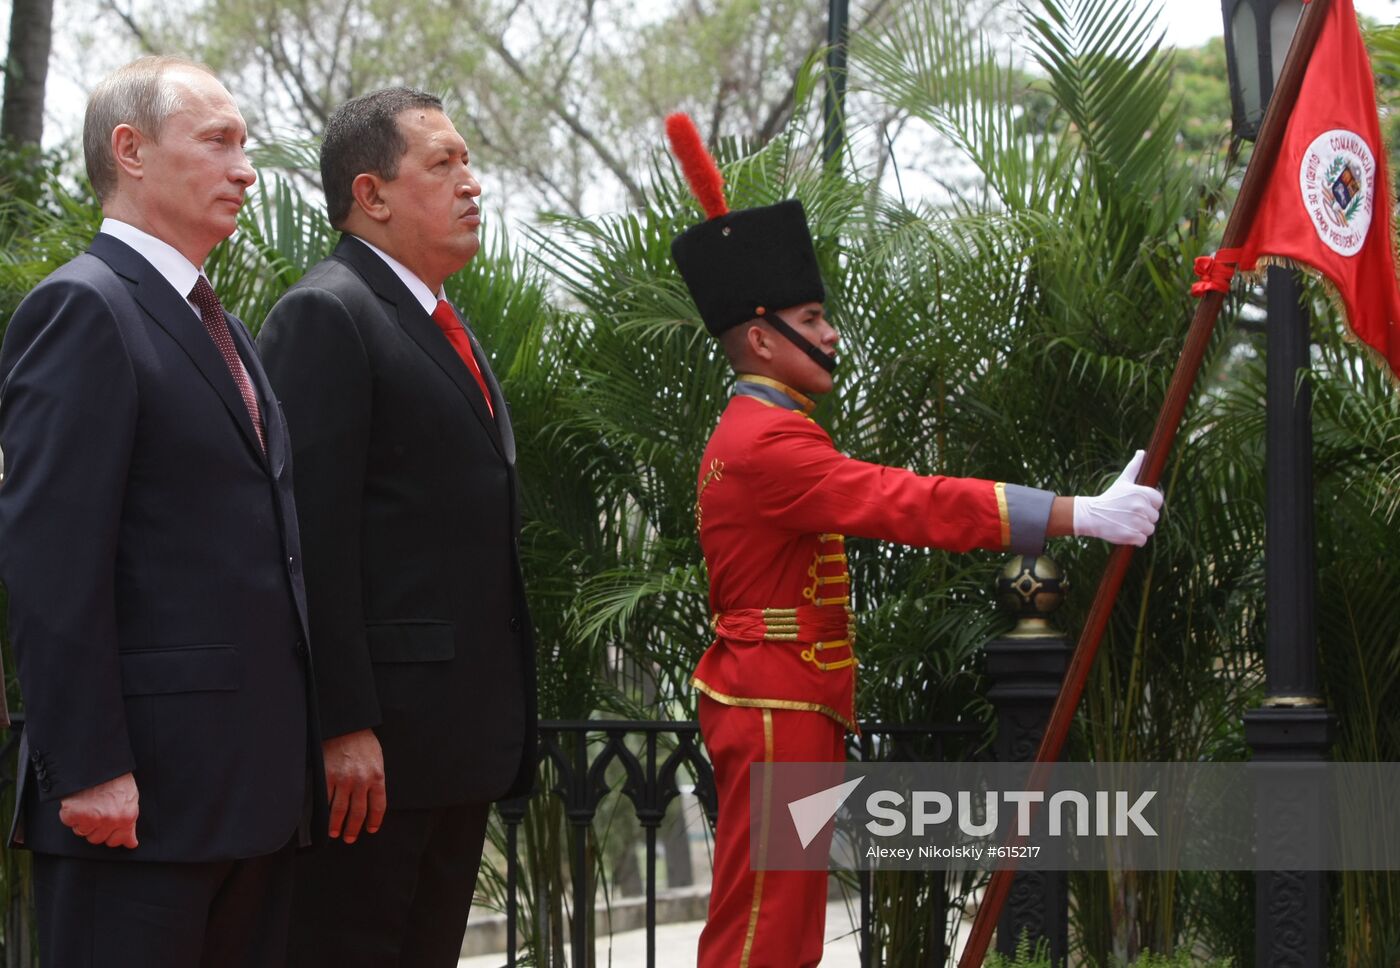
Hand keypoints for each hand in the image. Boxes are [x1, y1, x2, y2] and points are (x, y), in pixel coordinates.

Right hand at [58, 772, 139, 847]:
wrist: (98, 762)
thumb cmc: (115, 778)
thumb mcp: (130, 799)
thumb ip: (129, 823)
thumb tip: (131, 844)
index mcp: (127, 817)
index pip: (116, 842)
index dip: (110, 835)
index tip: (108, 829)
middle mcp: (110, 820)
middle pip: (97, 839)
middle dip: (96, 827)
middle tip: (97, 810)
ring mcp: (91, 818)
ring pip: (83, 832)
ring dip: (83, 821)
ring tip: (89, 803)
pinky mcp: (73, 814)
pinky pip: (70, 824)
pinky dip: (71, 815)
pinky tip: (79, 802)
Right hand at [323, 728, 386, 842]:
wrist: (347, 724)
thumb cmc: (363, 741)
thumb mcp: (377, 759)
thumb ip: (375, 779)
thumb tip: (371, 799)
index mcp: (377, 776)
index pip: (378, 806)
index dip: (374, 820)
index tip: (371, 829)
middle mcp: (361, 780)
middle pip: (358, 813)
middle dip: (353, 828)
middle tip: (350, 838)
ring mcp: (343, 779)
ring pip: (339, 810)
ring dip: (336, 825)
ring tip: (334, 833)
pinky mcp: (327, 775)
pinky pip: (324, 799)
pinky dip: (322, 811)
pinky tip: (321, 819)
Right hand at [1073, 450, 1162, 545]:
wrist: (1091, 515)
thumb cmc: (1109, 498)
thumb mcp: (1122, 481)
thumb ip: (1134, 466)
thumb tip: (1142, 452)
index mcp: (1142, 493)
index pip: (1158, 501)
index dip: (1149, 505)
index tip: (1137, 505)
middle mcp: (1141, 507)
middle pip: (1154, 517)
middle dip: (1144, 518)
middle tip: (1128, 515)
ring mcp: (1137, 522)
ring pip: (1150, 529)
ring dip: (1140, 529)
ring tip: (1126, 523)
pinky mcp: (1131, 535)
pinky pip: (1143, 540)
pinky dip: (1135, 539)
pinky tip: (1124, 531)